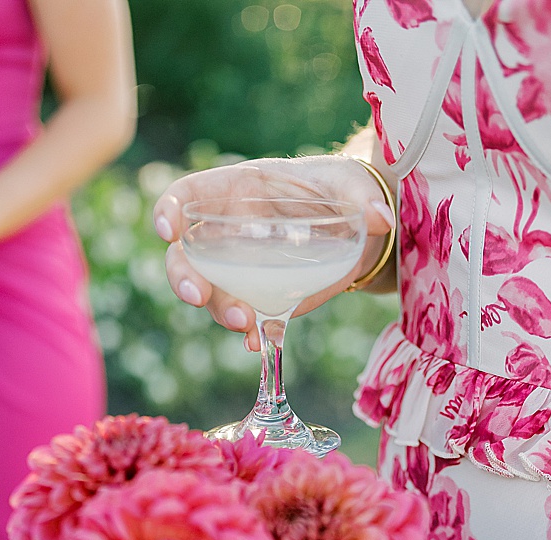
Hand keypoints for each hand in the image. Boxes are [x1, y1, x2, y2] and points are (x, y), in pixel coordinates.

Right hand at [151, 156, 395, 350]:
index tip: (168, 230)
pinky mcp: (265, 296)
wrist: (359, 228)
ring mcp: (242, 268)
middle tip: (197, 296)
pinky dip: (252, 334)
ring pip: (213, 293)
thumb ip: (363, 198)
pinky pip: (248, 316)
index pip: (187, 195)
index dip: (168, 210)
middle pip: (186, 254)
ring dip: (221, 311)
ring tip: (247, 323)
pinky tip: (259, 344)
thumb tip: (383, 217)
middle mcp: (228, 231)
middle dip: (183, 276)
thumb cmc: (343, 190)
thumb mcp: (353, 185)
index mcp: (237, 190)